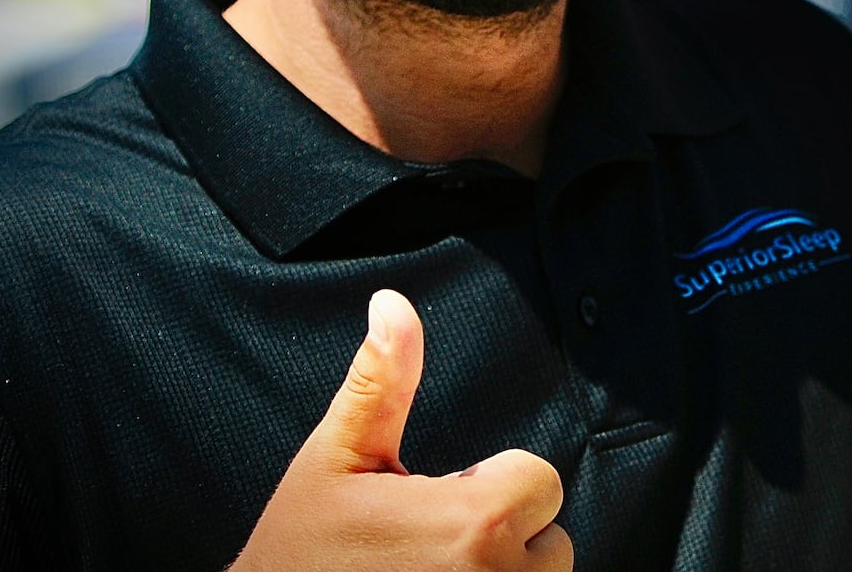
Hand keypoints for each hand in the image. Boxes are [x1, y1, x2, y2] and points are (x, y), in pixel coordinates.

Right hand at [230, 290, 571, 571]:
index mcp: (473, 523)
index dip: (493, 483)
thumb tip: (392, 304)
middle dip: (506, 536)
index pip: (541, 481)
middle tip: (434, 548)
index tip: (441, 501)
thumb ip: (380, 381)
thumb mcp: (335, 459)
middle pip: (553, 541)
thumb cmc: (298, 551)